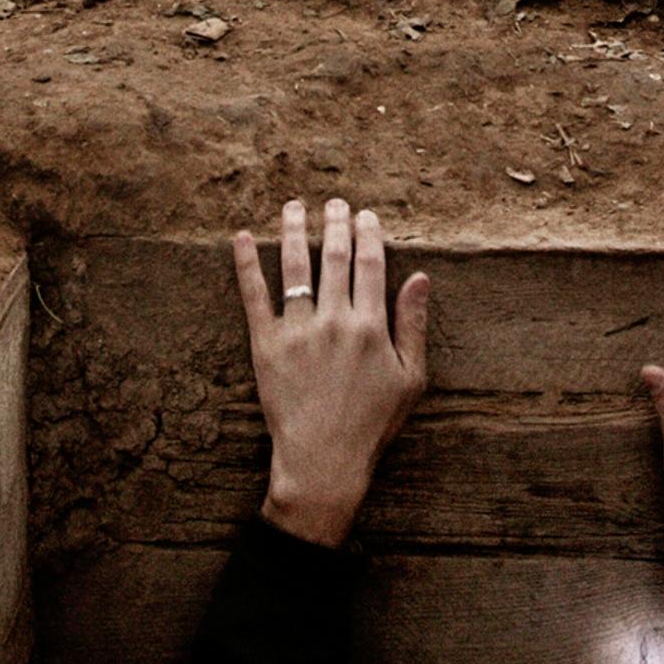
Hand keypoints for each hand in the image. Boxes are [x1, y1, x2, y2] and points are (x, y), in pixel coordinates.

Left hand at [232, 198, 430, 548]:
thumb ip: (413, 324)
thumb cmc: (372, 423)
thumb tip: (421, 278)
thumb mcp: (409, 377)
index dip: (368, 234)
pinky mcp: (266, 346)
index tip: (365, 215)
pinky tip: (243, 238)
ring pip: (295, 268)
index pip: (370, 264)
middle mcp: (334, 321)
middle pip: (335, 258)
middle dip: (335, 224)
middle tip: (334, 203)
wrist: (324, 461)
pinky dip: (247, 264)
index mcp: (370, 326)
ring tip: (293, 207)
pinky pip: (254, 296)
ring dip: (295, 231)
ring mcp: (298, 332)